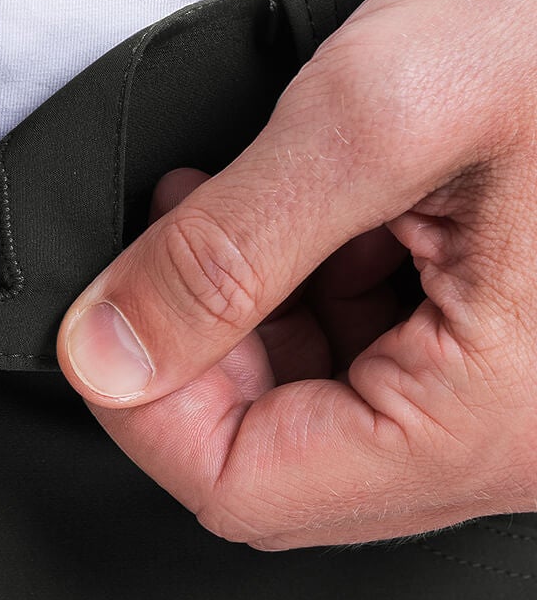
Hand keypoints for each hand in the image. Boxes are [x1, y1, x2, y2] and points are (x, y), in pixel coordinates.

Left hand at [56, 0, 536, 549]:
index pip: (244, 488)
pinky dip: (315, 289)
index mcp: (491, 419)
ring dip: (252, 311)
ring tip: (246, 201)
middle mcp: (516, 437)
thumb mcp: (382, 111)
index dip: (145, 404)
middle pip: (277, 457)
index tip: (105, 313)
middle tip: (176, 236)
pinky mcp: (518, 347)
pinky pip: (377, 363)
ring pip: (317, 412)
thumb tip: (108, 353)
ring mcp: (520, 399)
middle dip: (199, 347)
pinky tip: (315, 208)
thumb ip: (225, 251)